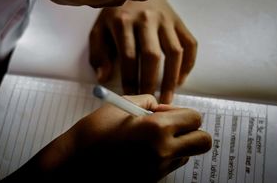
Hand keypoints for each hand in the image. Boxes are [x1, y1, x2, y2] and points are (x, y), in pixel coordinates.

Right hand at [2, 95, 210, 182]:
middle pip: (203, 142)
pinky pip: (170, 166)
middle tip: (172, 126)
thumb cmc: (93, 133)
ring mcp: (158, 171)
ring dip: (177, 144)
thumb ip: (147, 101)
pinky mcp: (151, 182)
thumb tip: (162, 107)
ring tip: (152, 139)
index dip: (182, 112)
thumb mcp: (120, 105)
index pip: (194, 119)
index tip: (165, 112)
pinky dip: (164, 157)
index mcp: (157, 129)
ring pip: (187, 155)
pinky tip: (143, 152)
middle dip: (192, 131)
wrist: (73, 166)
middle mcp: (163, 152)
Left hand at [89, 0, 196, 102]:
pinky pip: (190, 44)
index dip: (130, 80)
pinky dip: (188, 64)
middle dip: (151, 82)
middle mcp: (146, 19)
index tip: (130, 97)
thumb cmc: (115, 15)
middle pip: (152, 55)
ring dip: (172, 78)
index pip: (128, 56)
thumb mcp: (99, 30)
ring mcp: (166, 20)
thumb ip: (99, 54)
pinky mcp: (179, 22)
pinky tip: (181, 80)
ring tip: (168, 97)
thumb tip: (104, 78)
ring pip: (174, 51)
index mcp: (123, 21)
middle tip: (151, 103)